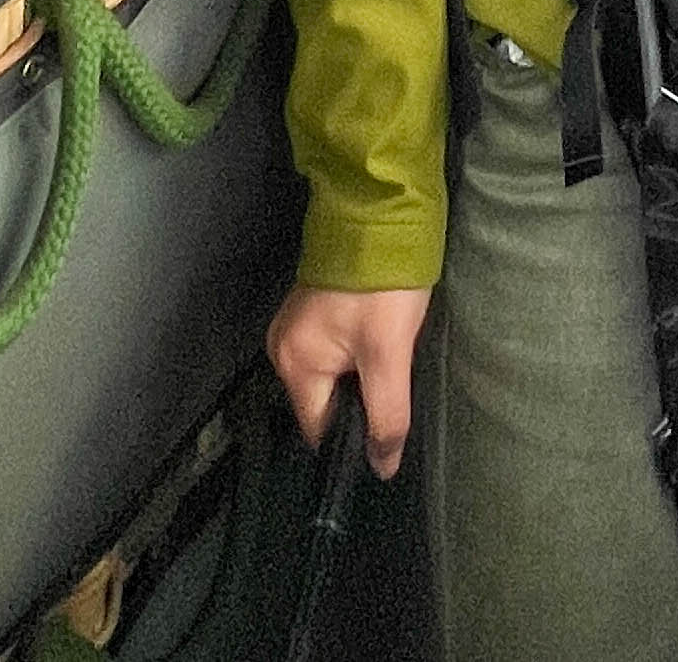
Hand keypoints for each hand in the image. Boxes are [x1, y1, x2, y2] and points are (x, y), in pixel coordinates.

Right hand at [267, 281, 433, 476]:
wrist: (383, 209)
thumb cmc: (384, 285)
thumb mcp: (390, 353)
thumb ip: (386, 415)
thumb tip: (382, 466)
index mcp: (294, 363)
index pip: (319, 428)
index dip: (351, 438)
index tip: (384, 435)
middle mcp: (284, 347)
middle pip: (323, 402)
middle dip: (356, 404)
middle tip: (393, 389)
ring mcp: (297, 325)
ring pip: (330, 377)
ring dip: (359, 378)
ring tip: (389, 364)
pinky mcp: (314, 309)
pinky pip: (333, 352)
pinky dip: (356, 356)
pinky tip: (379, 343)